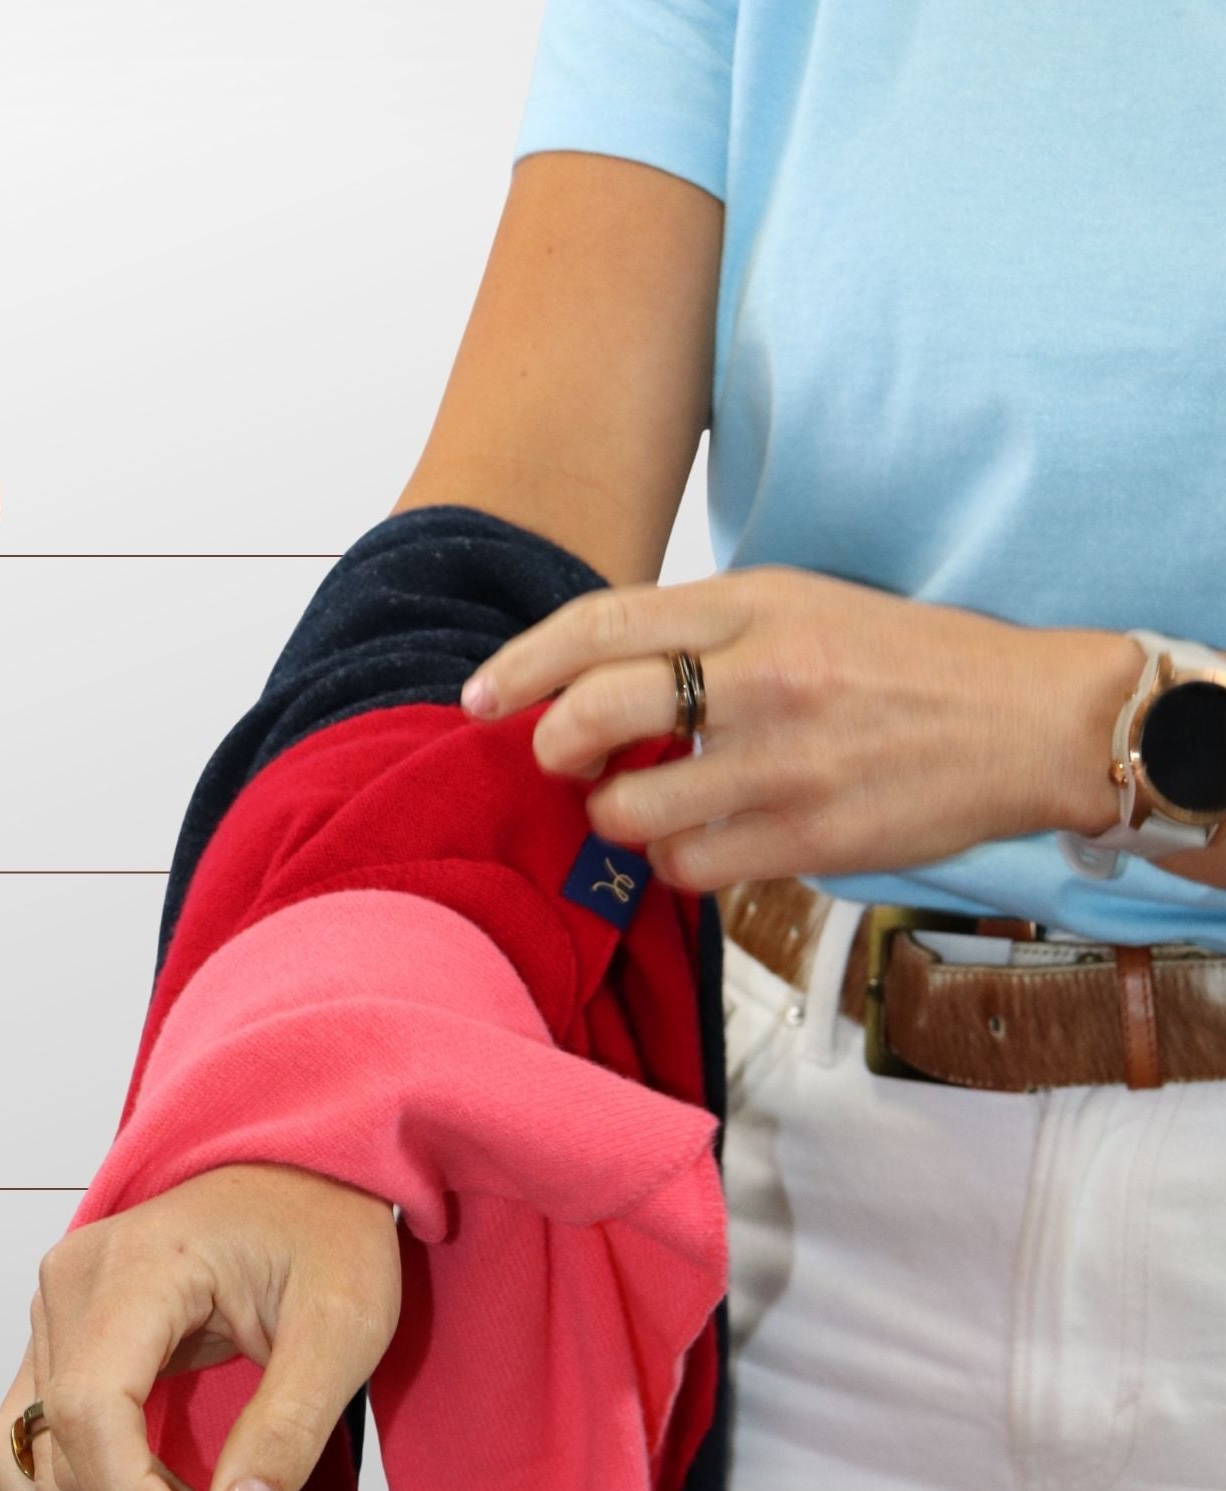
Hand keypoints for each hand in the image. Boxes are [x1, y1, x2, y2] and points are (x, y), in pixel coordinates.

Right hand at [0, 1163, 400, 1490]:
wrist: (309, 1172)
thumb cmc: (329, 1232)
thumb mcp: (343, 1328)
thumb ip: (288, 1431)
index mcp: (137, 1265)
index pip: (90, 1408)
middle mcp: (72, 1283)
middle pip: (61, 1446)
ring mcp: (57, 1309)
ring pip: (35, 1458)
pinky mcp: (62, 1337)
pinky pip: (35, 1441)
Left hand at [459, 566, 1137, 890]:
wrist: (1029, 720)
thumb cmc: (902, 663)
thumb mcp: (801, 606)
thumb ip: (699, 633)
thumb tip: (588, 676)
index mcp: (754, 603)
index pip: (601, 625)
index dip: (522, 664)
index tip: (479, 697)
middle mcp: (761, 676)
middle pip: (593, 714)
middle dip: (551, 747)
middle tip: (559, 761)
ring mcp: (783, 762)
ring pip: (630, 810)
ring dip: (616, 818)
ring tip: (650, 805)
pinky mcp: (806, 837)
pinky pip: (687, 868)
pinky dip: (674, 864)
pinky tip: (702, 842)